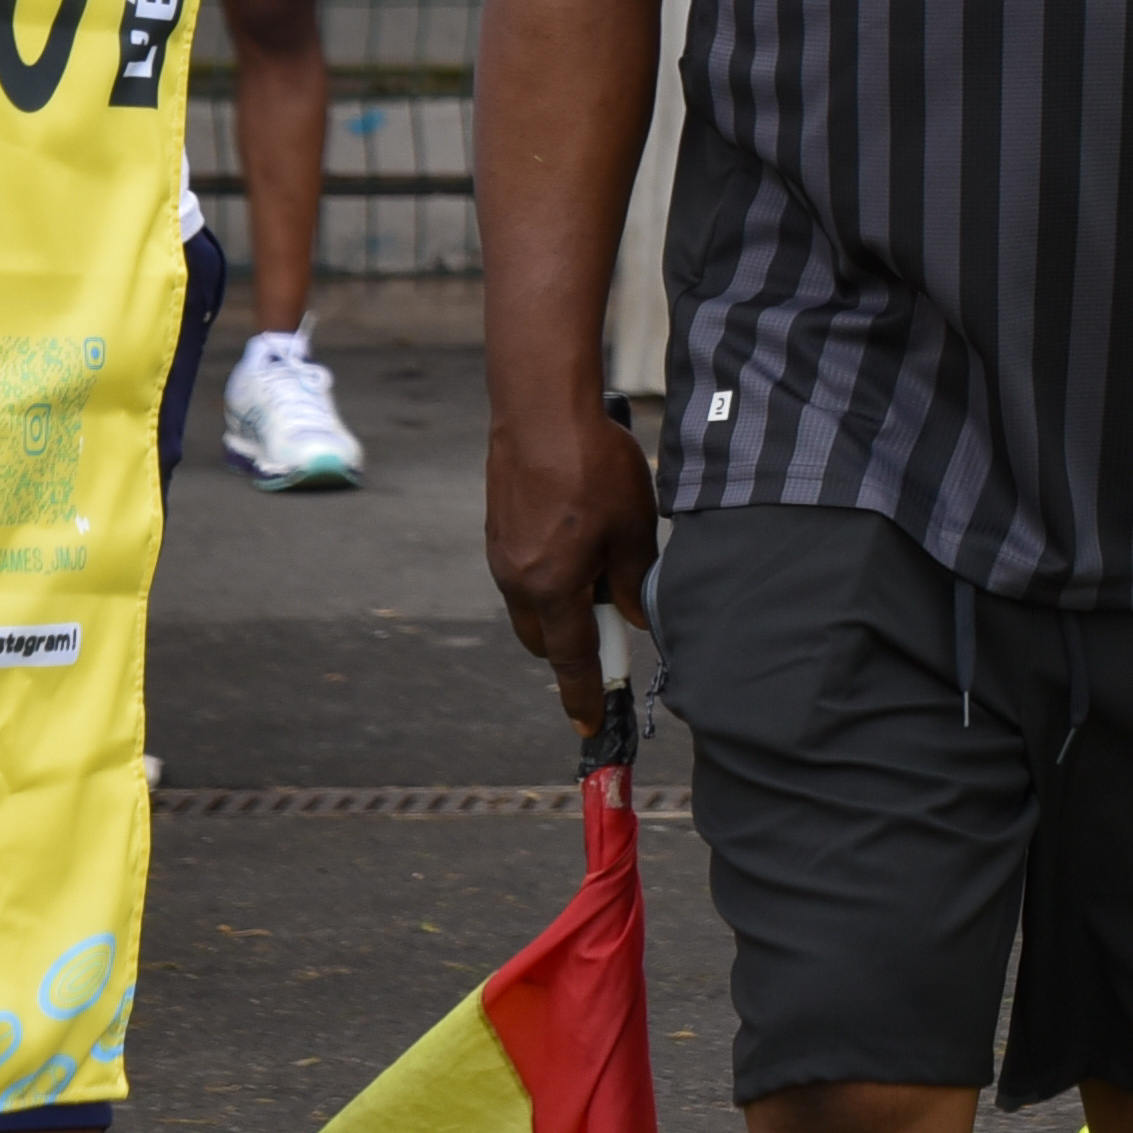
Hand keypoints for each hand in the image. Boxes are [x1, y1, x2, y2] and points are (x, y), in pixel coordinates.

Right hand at [487, 392, 659, 728]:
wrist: (539, 409)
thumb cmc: (591, 465)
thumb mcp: (631, 527)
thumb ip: (634, 580)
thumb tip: (635, 616)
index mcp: (552, 589)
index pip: (570, 660)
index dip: (583, 693)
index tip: (589, 724)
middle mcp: (517, 580)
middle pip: (545, 638)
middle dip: (573, 646)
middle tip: (610, 626)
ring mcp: (501, 554)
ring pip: (532, 603)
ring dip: (561, 603)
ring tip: (598, 563)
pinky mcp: (497, 529)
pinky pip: (522, 571)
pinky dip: (548, 573)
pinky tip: (575, 534)